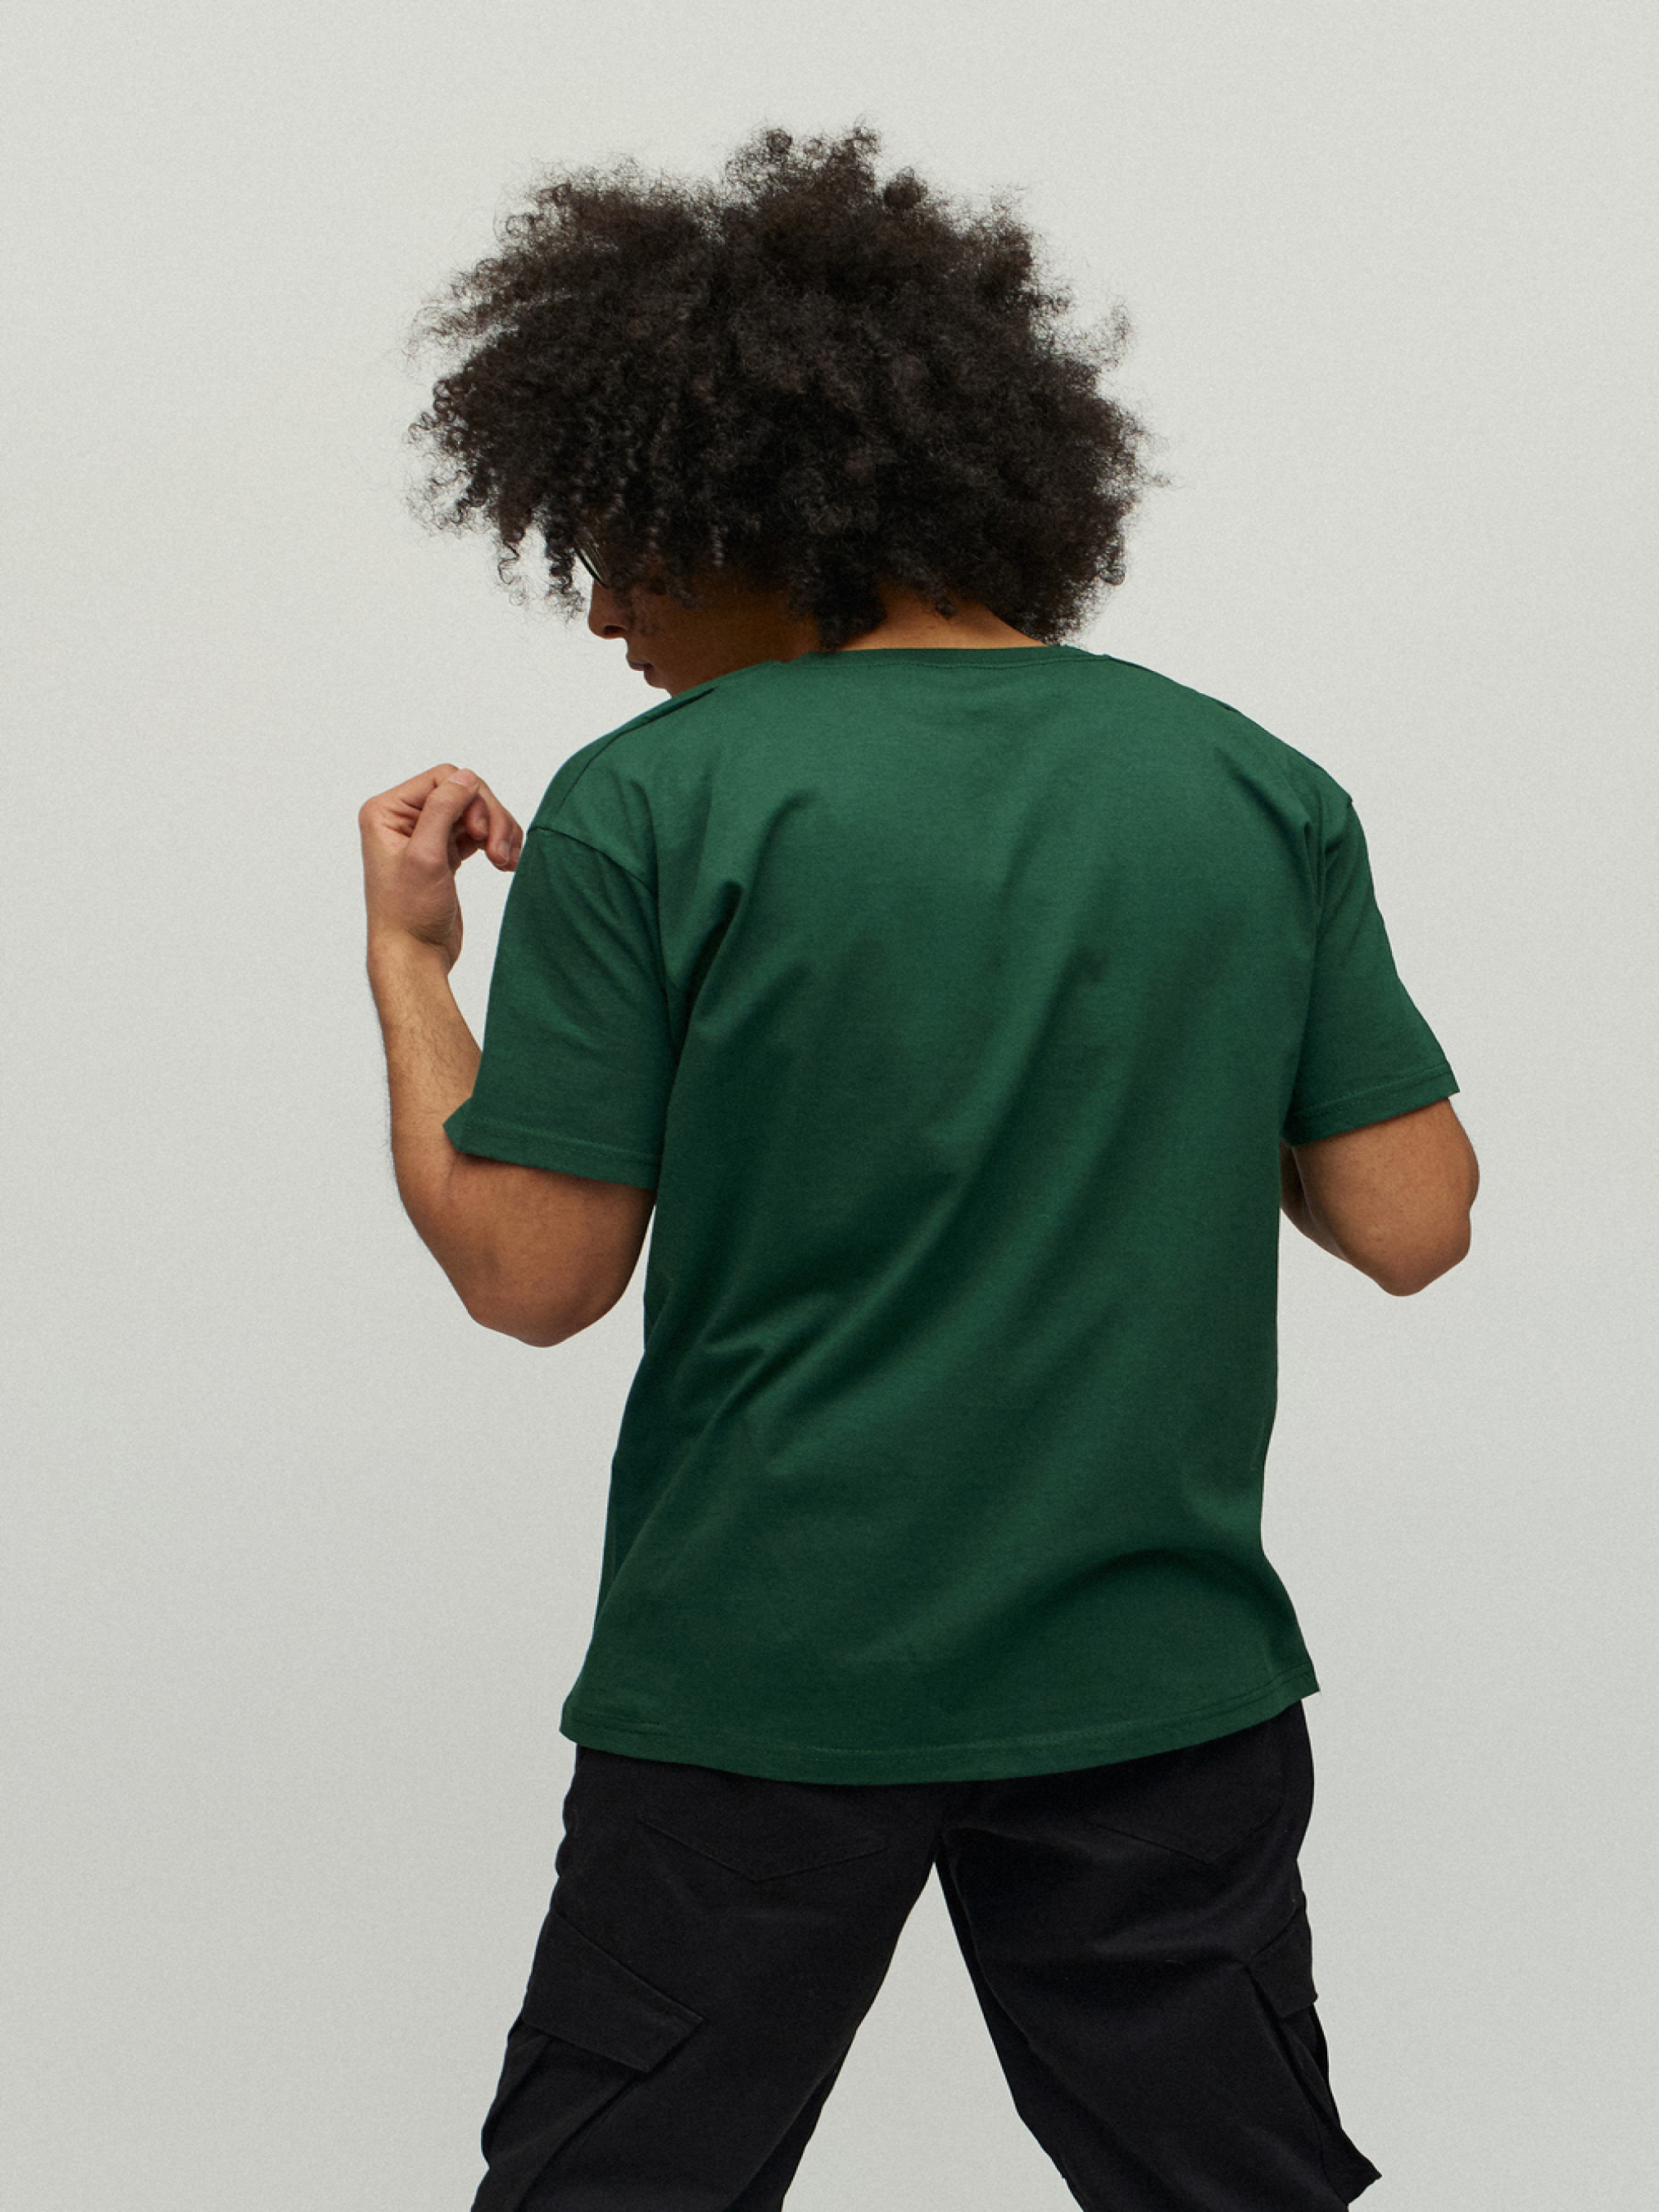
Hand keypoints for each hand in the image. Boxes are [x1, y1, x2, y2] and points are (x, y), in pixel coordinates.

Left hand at [359, 763, 522, 971]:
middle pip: (464, 793)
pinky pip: (479, 833)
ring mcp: (426, 836)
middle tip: (499, 853)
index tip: (481, 834)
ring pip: (476, 812)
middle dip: (489, 819)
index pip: (443, 779)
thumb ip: (442, 809)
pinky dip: (497, 843)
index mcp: (387, 812)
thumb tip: (466, 777)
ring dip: (499, 832)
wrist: (414, 956)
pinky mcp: (445, 854)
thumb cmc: (409, 914)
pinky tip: (506, 864)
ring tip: (505, 862)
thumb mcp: (425, 856)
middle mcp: (404, 819)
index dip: (471, 800)